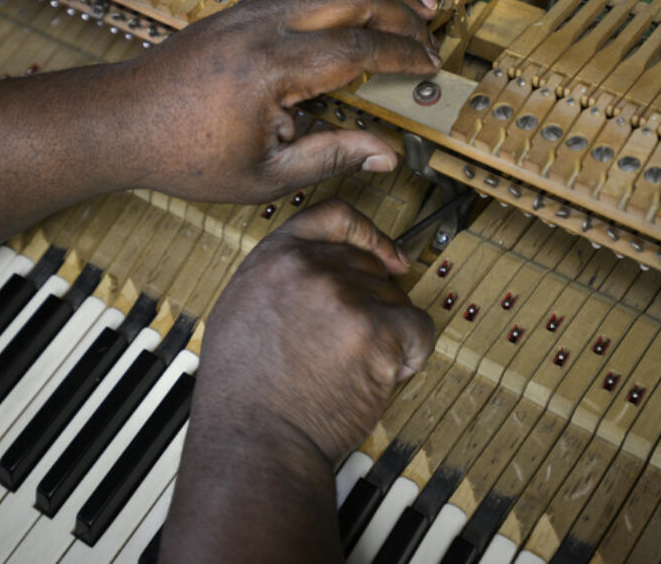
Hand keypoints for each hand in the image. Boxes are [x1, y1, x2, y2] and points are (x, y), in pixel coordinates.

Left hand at [115, 0, 439, 202]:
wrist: (118, 121)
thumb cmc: (182, 154)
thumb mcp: (264, 175)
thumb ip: (331, 158)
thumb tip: (385, 154)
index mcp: (274, 67)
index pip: (359, 47)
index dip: (403, 55)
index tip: (431, 67)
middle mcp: (264, 25)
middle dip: (402, 11)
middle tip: (433, 32)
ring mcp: (249, 11)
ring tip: (413, 5)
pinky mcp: (238, 11)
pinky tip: (358, 7)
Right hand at [193, 199, 434, 463]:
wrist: (255, 442)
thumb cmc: (244, 394)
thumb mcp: (242, 310)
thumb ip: (280, 280)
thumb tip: (320, 271)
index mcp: (275, 257)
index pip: (335, 217)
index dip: (368, 235)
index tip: (388, 256)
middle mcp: (310, 267)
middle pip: (370, 268)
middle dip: (372, 305)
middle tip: (351, 347)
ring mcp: (345, 295)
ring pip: (395, 302)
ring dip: (386, 336)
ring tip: (350, 371)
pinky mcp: (376, 330)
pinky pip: (419, 331)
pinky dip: (410, 357)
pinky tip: (379, 377)